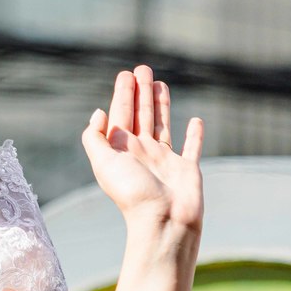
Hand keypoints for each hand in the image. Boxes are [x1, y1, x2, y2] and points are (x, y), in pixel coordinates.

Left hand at [80, 65, 203, 230]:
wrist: (163, 222)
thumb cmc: (132, 194)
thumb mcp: (103, 163)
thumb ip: (95, 137)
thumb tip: (99, 113)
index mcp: (122, 150)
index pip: (121, 114)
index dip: (122, 94)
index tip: (126, 74)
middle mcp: (143, 152)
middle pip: (141, 115)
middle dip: (140, 92)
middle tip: (142, 68)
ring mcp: (165, 160)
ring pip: (162, 124)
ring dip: (161, 104)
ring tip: (160, 83)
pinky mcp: (187, 170)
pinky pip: (192, 148)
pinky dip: (194, 135)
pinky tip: (195, 120)